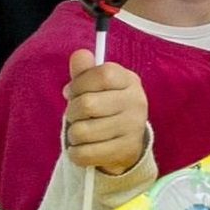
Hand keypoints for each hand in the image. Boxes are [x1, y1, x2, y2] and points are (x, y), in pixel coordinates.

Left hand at [62, 55, 152, 182]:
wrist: (126, 143)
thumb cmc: (104, 109)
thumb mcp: (95, 87)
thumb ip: (85, 72)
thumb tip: (80, 55)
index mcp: (129, 81)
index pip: (102, 74)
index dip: (80, 83)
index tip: (72, 92)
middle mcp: (137, 102)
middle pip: (88, 104)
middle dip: (72, 112)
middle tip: (77, 116)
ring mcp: (133, 128)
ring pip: (82, 131)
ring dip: (73, 134)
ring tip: (82, 133)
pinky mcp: (126, 151)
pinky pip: (84, 153)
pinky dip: (75, 153)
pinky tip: (83, 148)